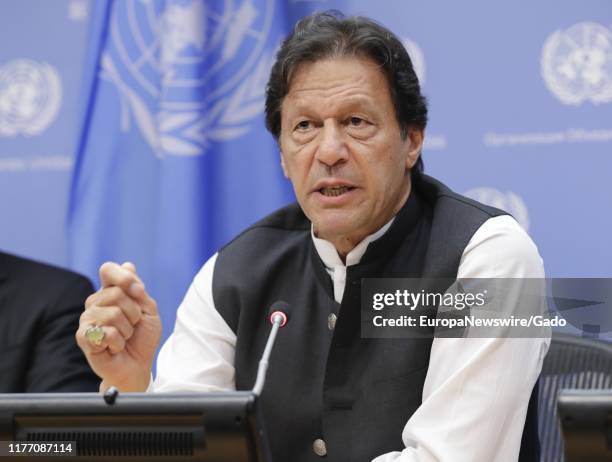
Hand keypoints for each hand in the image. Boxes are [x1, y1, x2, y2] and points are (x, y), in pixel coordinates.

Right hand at [76, 262, 161, 391]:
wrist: (137, 364)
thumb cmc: (142, 337)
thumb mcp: (148, 309)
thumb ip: (138, 290)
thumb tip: (128, 265)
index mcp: (110, 291)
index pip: (108, 269)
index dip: (124, 277)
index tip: (139, 292)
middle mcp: (96, 302)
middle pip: (116, 292)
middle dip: (134, 312)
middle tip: (133, 325)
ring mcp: (87, 318)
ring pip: (113, 314)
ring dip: (127, 329)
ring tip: (123, 337)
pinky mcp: (83, 336)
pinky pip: (107, 332)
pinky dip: (119, 342)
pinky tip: (115, 347)